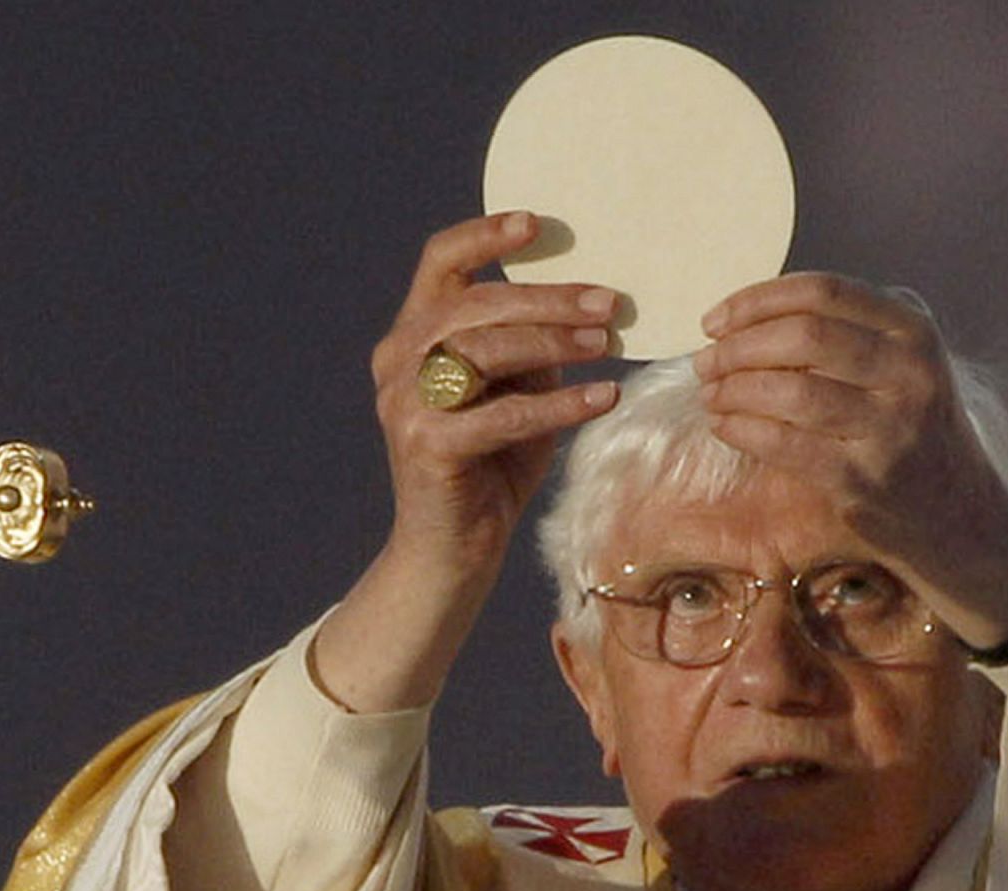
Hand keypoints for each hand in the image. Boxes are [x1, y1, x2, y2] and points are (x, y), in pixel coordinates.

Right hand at [315, 213, 618, 711]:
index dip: (485, 237)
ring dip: (554, 343)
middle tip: (609, 303)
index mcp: (413, 335)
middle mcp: (398, 361)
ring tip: (609, 345)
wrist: (453, 550)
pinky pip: (501, 414)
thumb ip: (532, 351)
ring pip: (482, 351)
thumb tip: (588, 310)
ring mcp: (405, 404)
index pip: (439, 264)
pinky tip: (603, 398)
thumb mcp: (515, 394)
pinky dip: (558, 404)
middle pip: (472, 304)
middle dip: (547, 300)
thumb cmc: (491, 467)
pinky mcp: (426, 447)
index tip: (537, 224)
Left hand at [692, 272, 1007, 646]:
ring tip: (709, 394)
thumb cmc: (909, 430)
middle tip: (705, 361)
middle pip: (802, 335)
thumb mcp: (899, 365)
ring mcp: (888, 428)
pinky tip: (722, 425)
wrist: (958, 516)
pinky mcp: (861, 479)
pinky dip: (740, 430)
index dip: (756, 300)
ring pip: (790, 392)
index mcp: (913, 331)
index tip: (714, 320)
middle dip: (737, 346)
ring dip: (732, 389)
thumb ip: (843, 333)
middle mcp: (908, 373)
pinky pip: (783, 444)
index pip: (822, 292)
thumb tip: (744, 318)